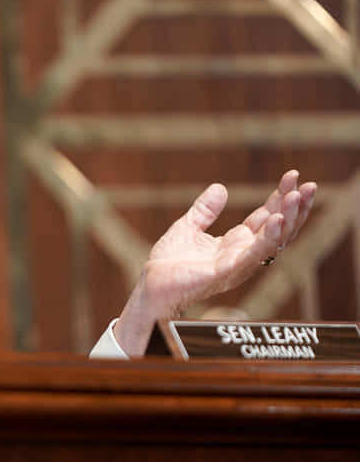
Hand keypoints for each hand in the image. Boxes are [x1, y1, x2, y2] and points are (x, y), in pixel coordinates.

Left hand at [113, 170, 316, 355]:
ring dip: (288, 219)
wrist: (152, 285)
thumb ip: (204, 210)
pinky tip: (276, 220)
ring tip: (298, 197)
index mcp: (236, 243)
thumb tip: (220, 187)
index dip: (280, 198)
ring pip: (272, 242)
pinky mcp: (226, 272)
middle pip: (278, 229)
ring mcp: (237, 264)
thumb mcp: (187, 227)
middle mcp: (243, 254)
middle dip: (295, 207)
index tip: (293, 176)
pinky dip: (266, 238)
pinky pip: (252, 255)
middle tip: (310, 185)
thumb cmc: (168, 263)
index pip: (266, 218)